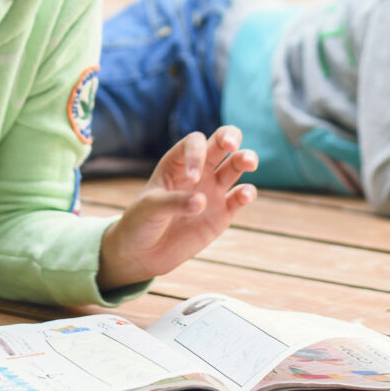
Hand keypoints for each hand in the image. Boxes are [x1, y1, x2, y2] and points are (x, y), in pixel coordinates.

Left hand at [97, 126, 256, 289]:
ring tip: (249, 162)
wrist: (143, 253)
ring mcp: (212, 191)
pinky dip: (246, 193)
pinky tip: (244, 195)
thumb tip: (202, 202)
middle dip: (230, 136)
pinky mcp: (223, 213)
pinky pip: (240, 197)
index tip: (191, 178)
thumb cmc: (140, 222)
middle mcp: (198, 171)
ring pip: (235, 165)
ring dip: (245, 158)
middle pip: (221, 143)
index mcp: (177, 162)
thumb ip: (174, 202)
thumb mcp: (150, 208)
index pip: (194, 143)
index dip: (197, 154)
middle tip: (232, 144)